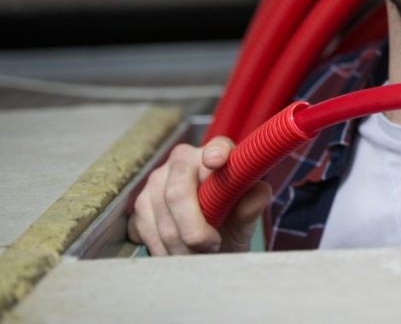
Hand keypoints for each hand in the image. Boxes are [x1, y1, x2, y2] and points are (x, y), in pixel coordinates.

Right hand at [127, 137, 270, 254]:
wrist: (209, 244)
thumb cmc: (231, 223)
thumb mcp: (246, 218)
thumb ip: (252, 204)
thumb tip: (260, 192)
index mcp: (217, 152)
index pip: (217, 148)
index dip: (215, 153)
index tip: (217, 161)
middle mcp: (183, 160)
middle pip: (178, 193)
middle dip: (194, 230)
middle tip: (213, 245)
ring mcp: (157, 180)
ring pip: (163, 220)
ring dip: (182, 247)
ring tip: (200, 253)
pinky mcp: (140, 204)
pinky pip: (149, 232)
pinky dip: (166, 251)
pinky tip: (181, 253)